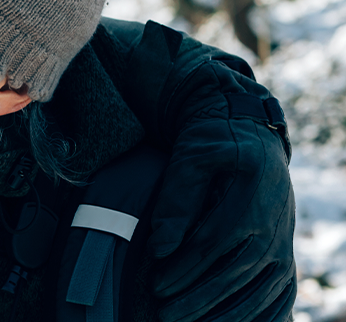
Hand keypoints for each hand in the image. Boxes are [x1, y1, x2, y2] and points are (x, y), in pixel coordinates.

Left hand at [147, 61, 294, 321]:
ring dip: (227, 315)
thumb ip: (177, 199)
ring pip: (260, 292)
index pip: (214, 246)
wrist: (250, 138)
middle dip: (199, 300)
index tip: (156, 287)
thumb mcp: (192, 156)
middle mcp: (274, 228)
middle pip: (235, 275)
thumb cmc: (213, 143)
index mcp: (251, 202)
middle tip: (165, 316)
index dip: (185, 270)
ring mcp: (283, 245)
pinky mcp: (284, 257)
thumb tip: (162, 248)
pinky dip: (263, 316)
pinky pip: (280, 296)